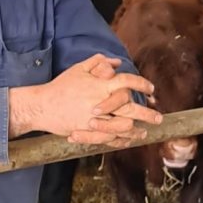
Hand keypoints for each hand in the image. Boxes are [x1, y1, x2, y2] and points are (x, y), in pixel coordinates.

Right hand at [8, 54, 161, 143]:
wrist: (43, 105)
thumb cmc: (61, 86)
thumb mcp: (79, 68)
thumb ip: (99, 63)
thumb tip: (117, 63)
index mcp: (100, 85)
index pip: (127, 82)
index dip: (142, 84)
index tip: (151, 89)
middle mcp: (100, 102)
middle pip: (130, 107)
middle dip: (147, 113)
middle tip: (159, 117)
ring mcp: (95, 119)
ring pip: (122, 126)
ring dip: (136, 129)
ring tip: (146, 130)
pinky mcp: (88, 132)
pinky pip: (109, 138)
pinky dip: (121, 140)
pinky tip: (128, 139)